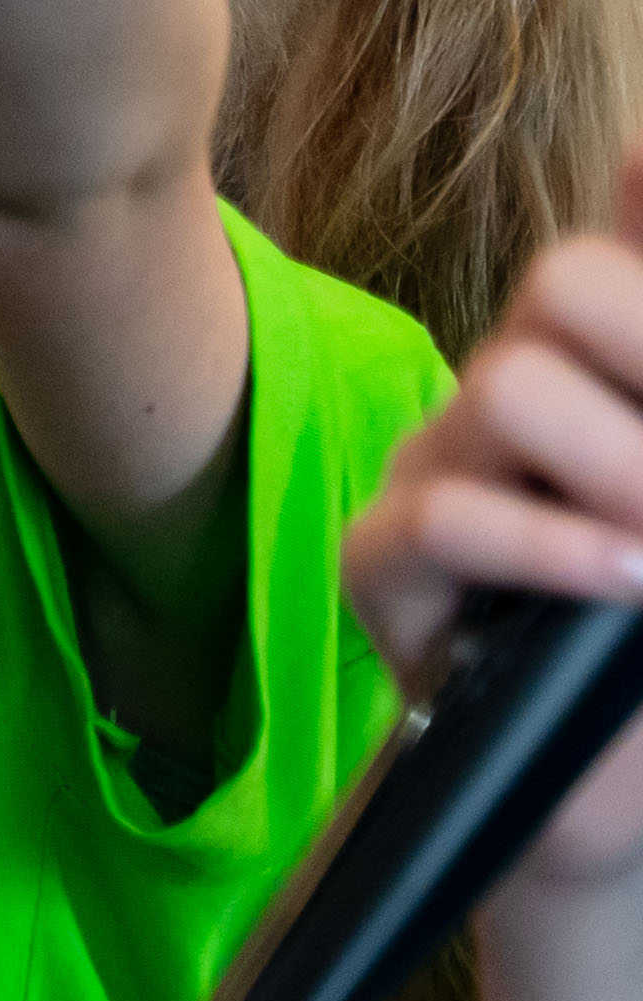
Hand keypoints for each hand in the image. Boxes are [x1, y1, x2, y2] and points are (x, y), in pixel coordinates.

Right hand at [348, 189, 642, 896]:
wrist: (591, 800)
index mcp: (603, 381)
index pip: (611, 255)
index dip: (642, 199)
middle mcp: (519, 401)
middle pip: (559, 287)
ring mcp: (439, 471)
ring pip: (505, 385)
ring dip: (614, 465)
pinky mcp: (383, 563)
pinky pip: (447, 515)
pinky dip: (552, 547)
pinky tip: (620, 581)